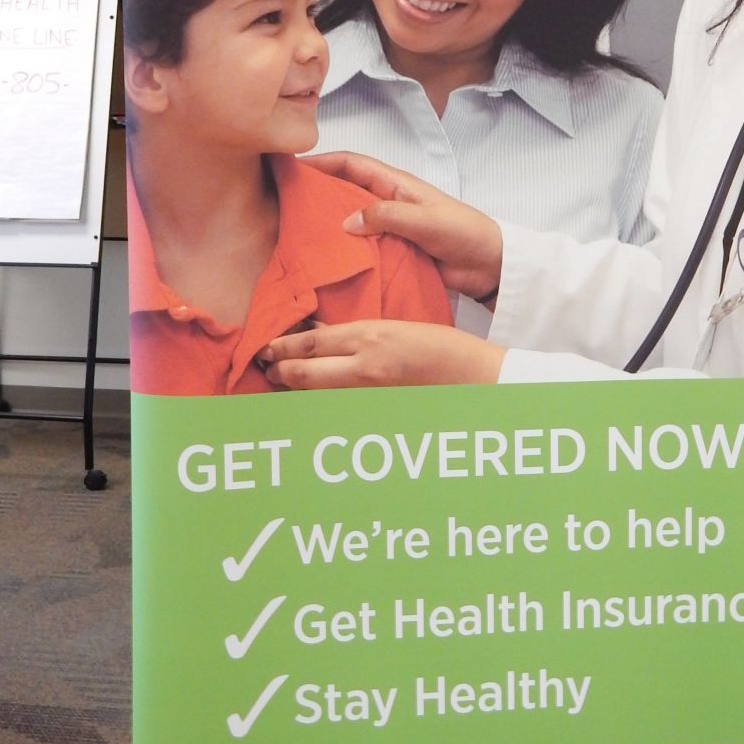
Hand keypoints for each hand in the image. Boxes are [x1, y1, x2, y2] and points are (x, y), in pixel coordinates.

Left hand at [263, 320, 504, 389]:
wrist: (476, 381)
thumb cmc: (444, 349)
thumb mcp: (398, 328)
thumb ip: (358, 334)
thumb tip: (321, 332)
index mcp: (371, 337)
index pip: (311, 342)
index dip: (282, 346)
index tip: (266, 347)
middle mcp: (364, 367)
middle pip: (303, 373)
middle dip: (279, 371)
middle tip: (267, 367)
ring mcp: (369, 395)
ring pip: (314, 396)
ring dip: (294, 391)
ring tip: (280, 384)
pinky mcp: (375, 415)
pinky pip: (335, 411)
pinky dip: (318, 406)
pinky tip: (311, 404)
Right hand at [304, 150, 502, 299]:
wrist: (491, 266)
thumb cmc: (464, 233)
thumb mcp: (425, 220)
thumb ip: (387, 216)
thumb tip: (345, 221)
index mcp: (396, 185)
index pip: (352, 164)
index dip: (323, 161)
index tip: (293, 165)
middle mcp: (388, 203)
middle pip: (344, 192)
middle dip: (316, 194)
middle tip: (284, 204)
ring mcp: (389, 229)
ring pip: (350, 222)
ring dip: (327, 227)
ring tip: (295, 237)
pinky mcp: (393, 253)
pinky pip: (361, 249)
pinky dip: (343, 252)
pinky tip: (324, 263)